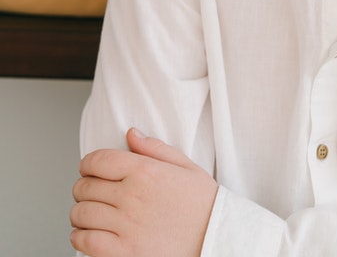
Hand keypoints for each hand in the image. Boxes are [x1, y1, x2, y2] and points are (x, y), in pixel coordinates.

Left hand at [70, 128, 217, 256]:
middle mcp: (132, 196)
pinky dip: (79, 237)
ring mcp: (126, 225)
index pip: (97, 160)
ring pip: (82, 214)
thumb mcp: (185, 166)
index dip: (87, 163)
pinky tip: (85, 233)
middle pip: (86, 186)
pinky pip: (86, 242)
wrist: (215, 238)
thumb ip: (154, 148)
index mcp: (145, 171)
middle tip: (89, 191)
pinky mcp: (124, 252)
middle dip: (83, 186)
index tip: (88, 168)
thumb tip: (131, 133)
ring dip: (79, 212)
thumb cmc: (203, 203)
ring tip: (88, 212)